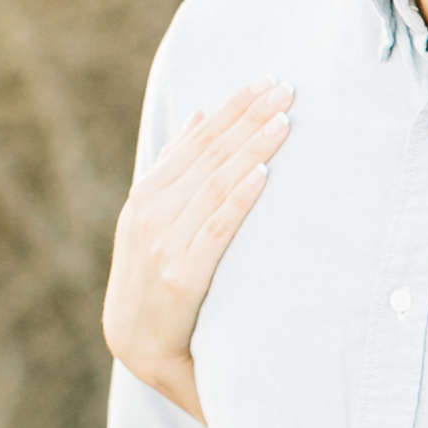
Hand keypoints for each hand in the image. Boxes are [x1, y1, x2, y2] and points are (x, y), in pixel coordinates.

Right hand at [102, 82, 291, 419]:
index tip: (267, 81)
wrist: (139, 346)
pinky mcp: (183, 276)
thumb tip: (200, 116)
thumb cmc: (154, 278)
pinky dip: (239, 198)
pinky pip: (216, 228)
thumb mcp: (153, 219)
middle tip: (288, 88)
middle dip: (250, 118)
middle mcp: (151, 214)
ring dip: (252, 148)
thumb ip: (175, 169)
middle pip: (209, 155)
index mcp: (146, 196)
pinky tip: (263, 173)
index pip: (197, 140)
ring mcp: (164, 244)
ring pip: (215, 184)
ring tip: (285, 120)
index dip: (234, 109)